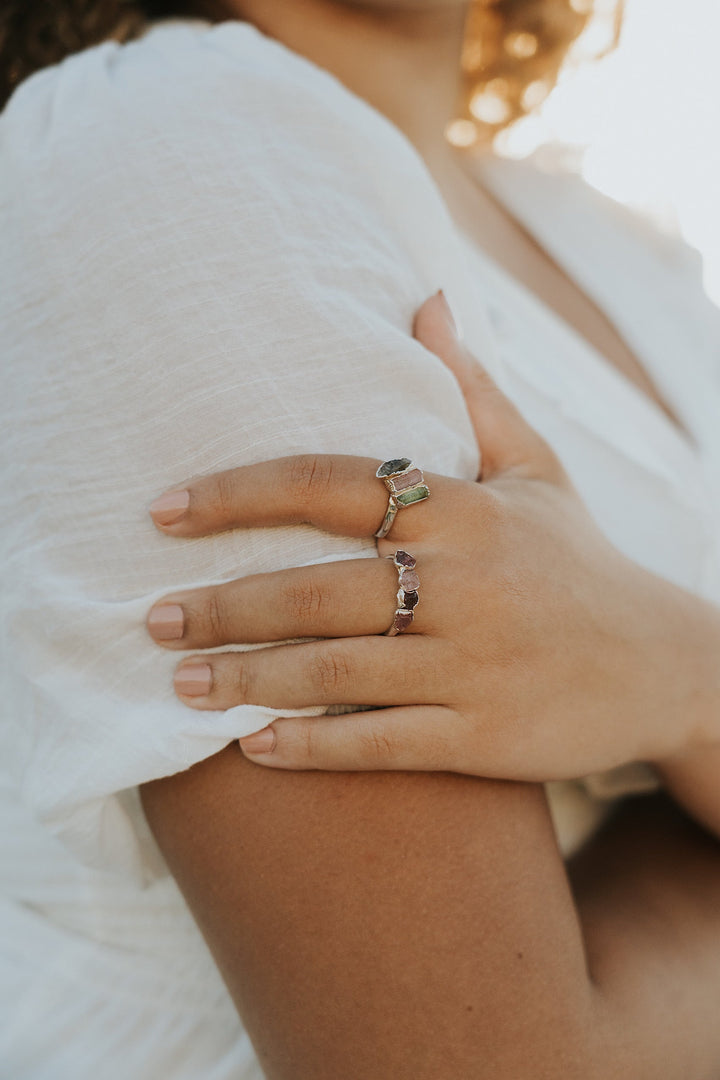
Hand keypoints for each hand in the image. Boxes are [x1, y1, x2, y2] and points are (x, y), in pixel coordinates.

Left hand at [146, 292, 714, 780]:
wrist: (664, 664)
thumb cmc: (579, 560)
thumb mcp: (537, 467)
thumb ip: (472, 390)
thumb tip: (424, 298)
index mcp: (467, 508)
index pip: (331, 485)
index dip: (240, 494)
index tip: (164, 510)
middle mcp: (467, 582)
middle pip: (317, 589)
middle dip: (224, 605)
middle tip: (152, 617)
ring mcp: (475, 663)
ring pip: (337, 672)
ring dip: (247, 679)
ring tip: (179, 683)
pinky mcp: (484, 737)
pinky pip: (381, 743)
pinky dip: (313, 748)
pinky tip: (254, 751)